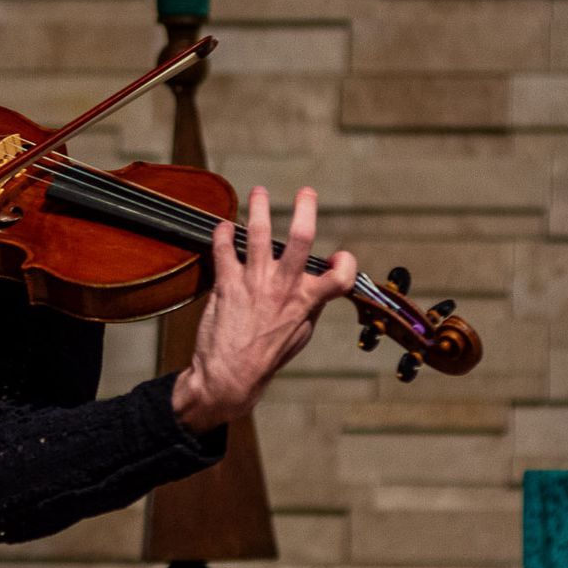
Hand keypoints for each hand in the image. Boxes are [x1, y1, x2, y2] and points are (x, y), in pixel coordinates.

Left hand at [171, 186, 356, 432]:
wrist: (229, 376)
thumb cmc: (265, 358)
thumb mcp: (300, 335)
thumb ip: (311, 306)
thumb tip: (319, 287)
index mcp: (307, 301)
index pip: (341, 276)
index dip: (346, 263)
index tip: (338, 258)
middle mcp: (283, 287)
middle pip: (300, 238)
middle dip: (305, 209)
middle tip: (306, 192)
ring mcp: (254, 282)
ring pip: (257, 233)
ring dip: (258, 208)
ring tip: (259, 192)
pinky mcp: (226, 284)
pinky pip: (224, 249)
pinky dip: (222, 233)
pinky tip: (222, 226)